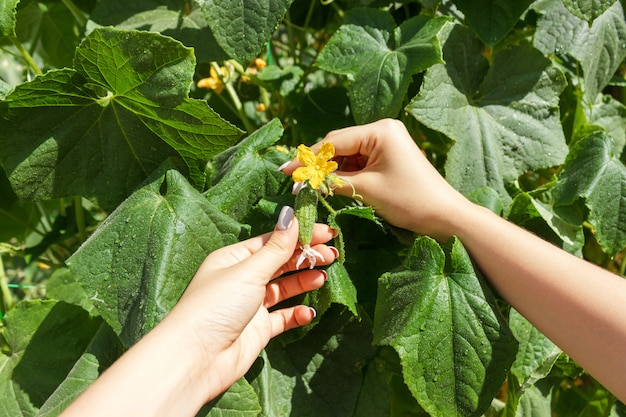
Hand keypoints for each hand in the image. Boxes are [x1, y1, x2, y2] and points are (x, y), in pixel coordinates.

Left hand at [164, 206, 337, 400]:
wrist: (197, 357)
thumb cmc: (216, 306)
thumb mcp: (249, 271)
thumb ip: (276, 247)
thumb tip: (291, 214)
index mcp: (235, 258)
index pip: (273, 241)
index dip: (300, 236)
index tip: (328, 233)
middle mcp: (243, 279)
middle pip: (280, 262)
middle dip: (306, 257)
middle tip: (332, 255)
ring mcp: (251, 305)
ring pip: (284, 288)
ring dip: (303, 281)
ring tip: (322, 278)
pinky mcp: (258, 329)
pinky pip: (283, 317)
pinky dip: (297, 313)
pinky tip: (309, 312)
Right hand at [281, 119, 468, 239]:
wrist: (445, 217)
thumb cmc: (409, 200)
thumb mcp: (368, 189)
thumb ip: (335, 181)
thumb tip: (305, 180)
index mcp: (380, 130)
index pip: (334, 141)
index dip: (309, 158)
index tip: (286, 171)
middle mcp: (383, 130)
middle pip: (340, 145)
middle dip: (320, 165)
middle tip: (296, 182)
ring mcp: (387, 143)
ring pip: (348, 155)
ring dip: (332, 172)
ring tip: (312, 188)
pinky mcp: (389, 157)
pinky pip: (361, 162)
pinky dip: (347, 175)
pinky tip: (333, 186)